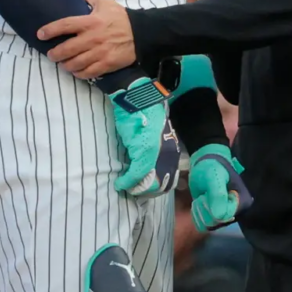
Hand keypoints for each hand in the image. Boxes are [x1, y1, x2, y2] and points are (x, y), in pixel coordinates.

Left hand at [39, 0, 136, 78]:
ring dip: (66, 65)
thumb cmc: (120, 17)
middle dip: (55, 54)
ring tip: (63, 64)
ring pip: (75, 63)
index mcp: (90, 21)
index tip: (40, 34)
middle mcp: (93, 38)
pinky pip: (88, 72)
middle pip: (67, 49)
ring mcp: (100, 52)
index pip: (65, 25)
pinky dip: (79, 73)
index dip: (50, 30)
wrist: (141, 33)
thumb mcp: (104, 3)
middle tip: (51, 55)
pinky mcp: (107, 63)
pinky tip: (77, 71)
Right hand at [108, 76, 181, 196]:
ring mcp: (156, 153)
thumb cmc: (143, 114)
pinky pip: (136, 174)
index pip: (169, 177)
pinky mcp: (143, 152)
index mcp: (171, 149)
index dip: (158, 186)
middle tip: (135, 192)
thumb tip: (149, 163)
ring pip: (148, 181)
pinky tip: (120, 184)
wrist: (136, 99)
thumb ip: (155, 149)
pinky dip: (127, 182)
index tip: (147, 189)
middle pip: (161, 183)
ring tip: (128, 188)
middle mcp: (167, 153)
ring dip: (137, 188)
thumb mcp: (154, 134)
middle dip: (148, 191)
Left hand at [187, 144, 251, 231]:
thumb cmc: (212, 167)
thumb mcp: (214, 177)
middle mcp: (237, 212)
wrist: (206, 163)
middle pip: (217, 222)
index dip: (212, 207)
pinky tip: (199, 201)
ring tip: (202, 196)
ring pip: (210, 224)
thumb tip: (219, 216)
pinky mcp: (216, 217)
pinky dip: (198, 214)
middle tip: (204, 194)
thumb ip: (217, 195)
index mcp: (243, 202)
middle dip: (206, 208)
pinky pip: (205, 224)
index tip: (207, 194)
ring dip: (201, 210)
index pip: (225, 216)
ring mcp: (226, 215)